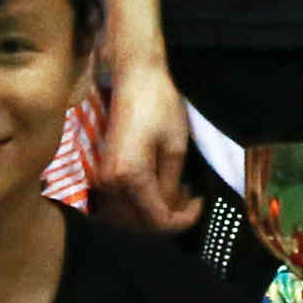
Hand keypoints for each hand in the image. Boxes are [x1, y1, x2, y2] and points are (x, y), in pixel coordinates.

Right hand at [92, 55, 200, 233]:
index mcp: (129, 177)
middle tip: (191, 200)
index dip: (183, 219)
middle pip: (141, 224)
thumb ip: (172, 186)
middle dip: (170, 218)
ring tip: (177, 194)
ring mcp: (102, 178)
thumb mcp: (175, 148)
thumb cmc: (158, 105)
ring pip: (130, 217)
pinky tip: (158, 190)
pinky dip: (140, 205)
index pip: (158, 219)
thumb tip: (174, 208)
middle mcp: (110, 183)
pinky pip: (121, 204)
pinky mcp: (102, 172)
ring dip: (154, 214)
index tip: (200, 204)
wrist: (134, 79)